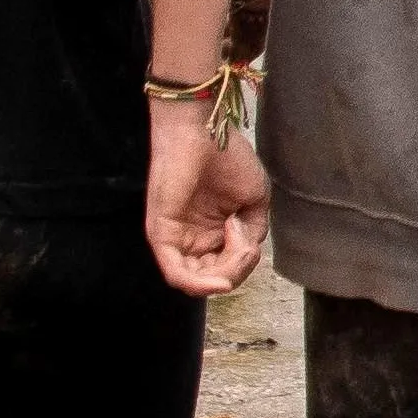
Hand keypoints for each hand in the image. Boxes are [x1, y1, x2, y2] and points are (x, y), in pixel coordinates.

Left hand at [149, 97, 273, 295]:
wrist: (204, 132)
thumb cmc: (228, 159)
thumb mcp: (255, 204)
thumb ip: (252, 237)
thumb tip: (244, 255)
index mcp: (212, 234)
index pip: (227, 270)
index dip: (244, 264)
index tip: (248, 232)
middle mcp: (192, 240)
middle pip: (214, 280)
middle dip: (237, 271)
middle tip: (245, 240)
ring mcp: (176, 240)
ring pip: (198, 283)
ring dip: (224, 276)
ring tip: (236, 242)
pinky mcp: (162, 236)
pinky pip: (177, 275)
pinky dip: (201, 286)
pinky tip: (221, 278)